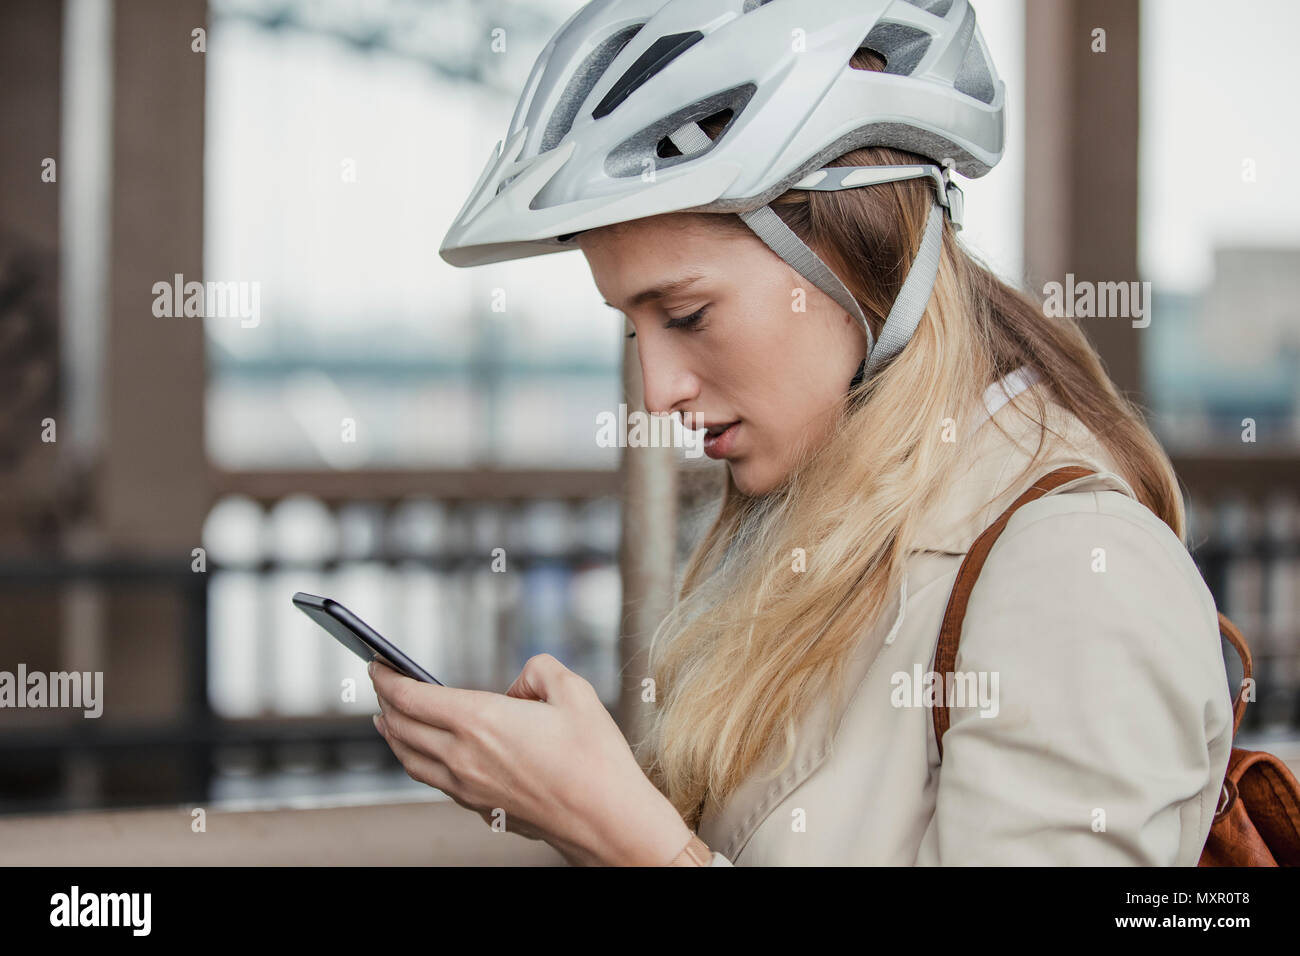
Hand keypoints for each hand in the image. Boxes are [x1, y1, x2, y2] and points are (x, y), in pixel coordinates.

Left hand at [369, 654, 691, 865]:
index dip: (386, 677)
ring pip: (409, 759)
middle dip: (385, 700)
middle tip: (381, 683)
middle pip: (400, 727)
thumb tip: (519, 684)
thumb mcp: (573, 690)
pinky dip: (415, 760)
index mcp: (479, 721)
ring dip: (392, 734)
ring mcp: (467, 788)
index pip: (410, 697)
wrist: (607, 820)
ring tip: (385, 720)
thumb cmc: (594, 759)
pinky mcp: (480, 809)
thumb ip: (538, 670)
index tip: (376, 663)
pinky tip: (424, 754)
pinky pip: (432, 780)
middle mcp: (462, 757)